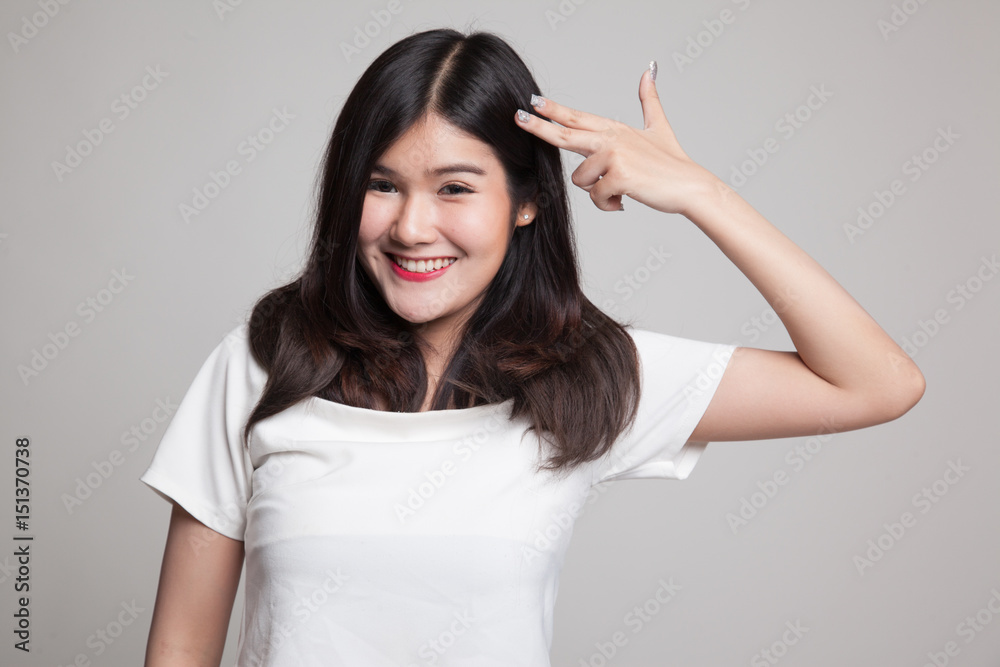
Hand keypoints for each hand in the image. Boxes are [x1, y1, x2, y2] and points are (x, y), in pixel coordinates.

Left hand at [515, 65, 714, 217]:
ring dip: (598, 192)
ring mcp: (614, 156)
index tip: (533, 102)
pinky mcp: (619, 176)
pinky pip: (597, 197)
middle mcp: (611, 139)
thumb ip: (649, 100)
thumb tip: (649, 70)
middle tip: (518, 117)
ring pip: (581, 180)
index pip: (577, 118)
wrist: (689, 186)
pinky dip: (609, 204)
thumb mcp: (658, 126)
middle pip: (566, 134)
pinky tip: (625, 199)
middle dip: (539, 126)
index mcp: (615, 129)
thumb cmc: (672, 162)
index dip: (554, 110)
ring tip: (620, 190)